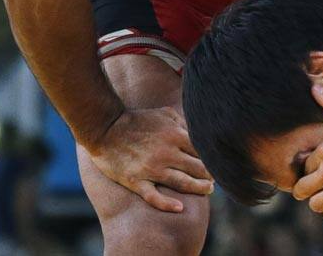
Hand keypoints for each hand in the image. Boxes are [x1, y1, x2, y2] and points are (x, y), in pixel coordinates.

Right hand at [87, 107, 213, 211]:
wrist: (105, 128)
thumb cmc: (138, 120)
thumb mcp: (165, 114)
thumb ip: (184, 122)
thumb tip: (200, 132)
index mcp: (175, 135)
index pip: (202, 151)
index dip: (212, 158)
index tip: (217, 163)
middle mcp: (167, 153)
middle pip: (197, 168)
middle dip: (210, 175)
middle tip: (216, 180)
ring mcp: (151, 169)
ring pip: (182, 183)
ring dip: (199, 188)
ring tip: (208, 190)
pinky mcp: (136, 181)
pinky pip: (154, 196)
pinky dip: (167, 204)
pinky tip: (179, 207)